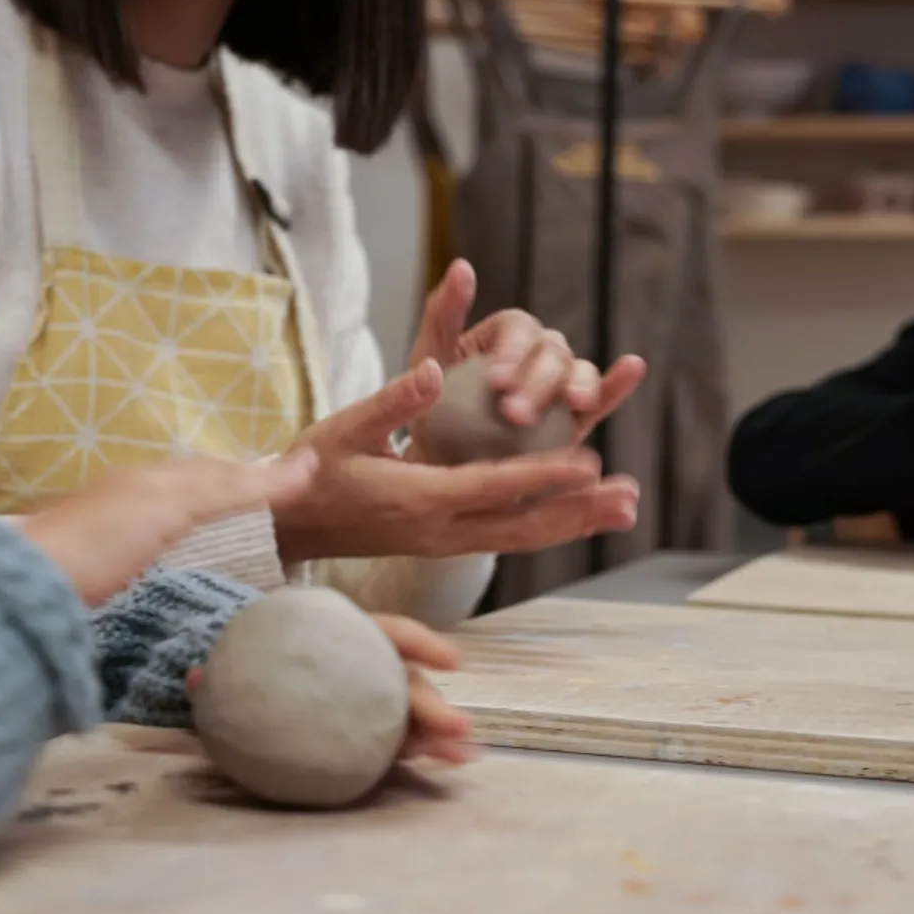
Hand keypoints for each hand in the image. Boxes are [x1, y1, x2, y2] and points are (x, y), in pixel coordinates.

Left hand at [18, 451, 317, 605]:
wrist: (27, 589)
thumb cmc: (102, 539)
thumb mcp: (174, 505)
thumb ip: (232, 488)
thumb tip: (305, 466)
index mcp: (149, 479)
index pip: (214, 471)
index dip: (255, 476)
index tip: (294, 487)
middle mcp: (129, 498)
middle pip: (191, 490)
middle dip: (230, 495)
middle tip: (271, 514)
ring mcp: (109, 534)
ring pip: (169, 519)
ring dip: (203, 523)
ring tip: (236, 541)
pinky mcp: (96, 573)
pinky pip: (152, 551)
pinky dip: (179, 551)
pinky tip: (181, 568)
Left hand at [186, 611, 474, 764]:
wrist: (243, 684)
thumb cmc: (250, 665)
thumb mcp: (233, 666)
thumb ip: (220, 673)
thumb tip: (197, 678)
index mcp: (335, 639)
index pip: (383, 632)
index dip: (418, 642)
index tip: (450, 662)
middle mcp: (359, 667)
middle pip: (402, 681)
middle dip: (434, 704)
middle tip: (457, 729)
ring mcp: (366, 702)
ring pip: (409, 713)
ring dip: (439, 734)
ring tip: (463, 755)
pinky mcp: (364, 734)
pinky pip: (396, 741)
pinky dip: (421, 752)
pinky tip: (446, 765)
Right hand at [271, 363, 639, 564]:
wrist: (284, 526)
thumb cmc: (308, 474)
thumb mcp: (340, 431)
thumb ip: (390, 403)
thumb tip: (436, 370)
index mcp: (415, 500)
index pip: (491, 487)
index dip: (543, 476)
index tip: (590, 462)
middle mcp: (436, 532)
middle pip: (520, 527)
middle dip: (578, 512)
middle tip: (628, 497)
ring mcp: (441, 543)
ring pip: (519, 538)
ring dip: (573, 524)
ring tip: (623, 510)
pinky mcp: (442, 543)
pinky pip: (505, 537)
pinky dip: (545, 526)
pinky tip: (577, 514)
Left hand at [410, 259, 646, 437]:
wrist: (444, 463)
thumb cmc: (431, 409)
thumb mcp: (427, 360)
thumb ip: (443, 314)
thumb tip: (462, 264)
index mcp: (504, 336)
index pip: (518, 329)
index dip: (513, 350)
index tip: (495, 380)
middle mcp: (537, 354)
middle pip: (551, 353)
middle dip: (538, 382)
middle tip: (514, 414)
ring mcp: (559, 386)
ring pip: (579, 373)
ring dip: (579, 384)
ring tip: (573, 402)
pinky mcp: (576, 421)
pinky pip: (602, 399)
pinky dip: (618, 383)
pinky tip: (632, 367)